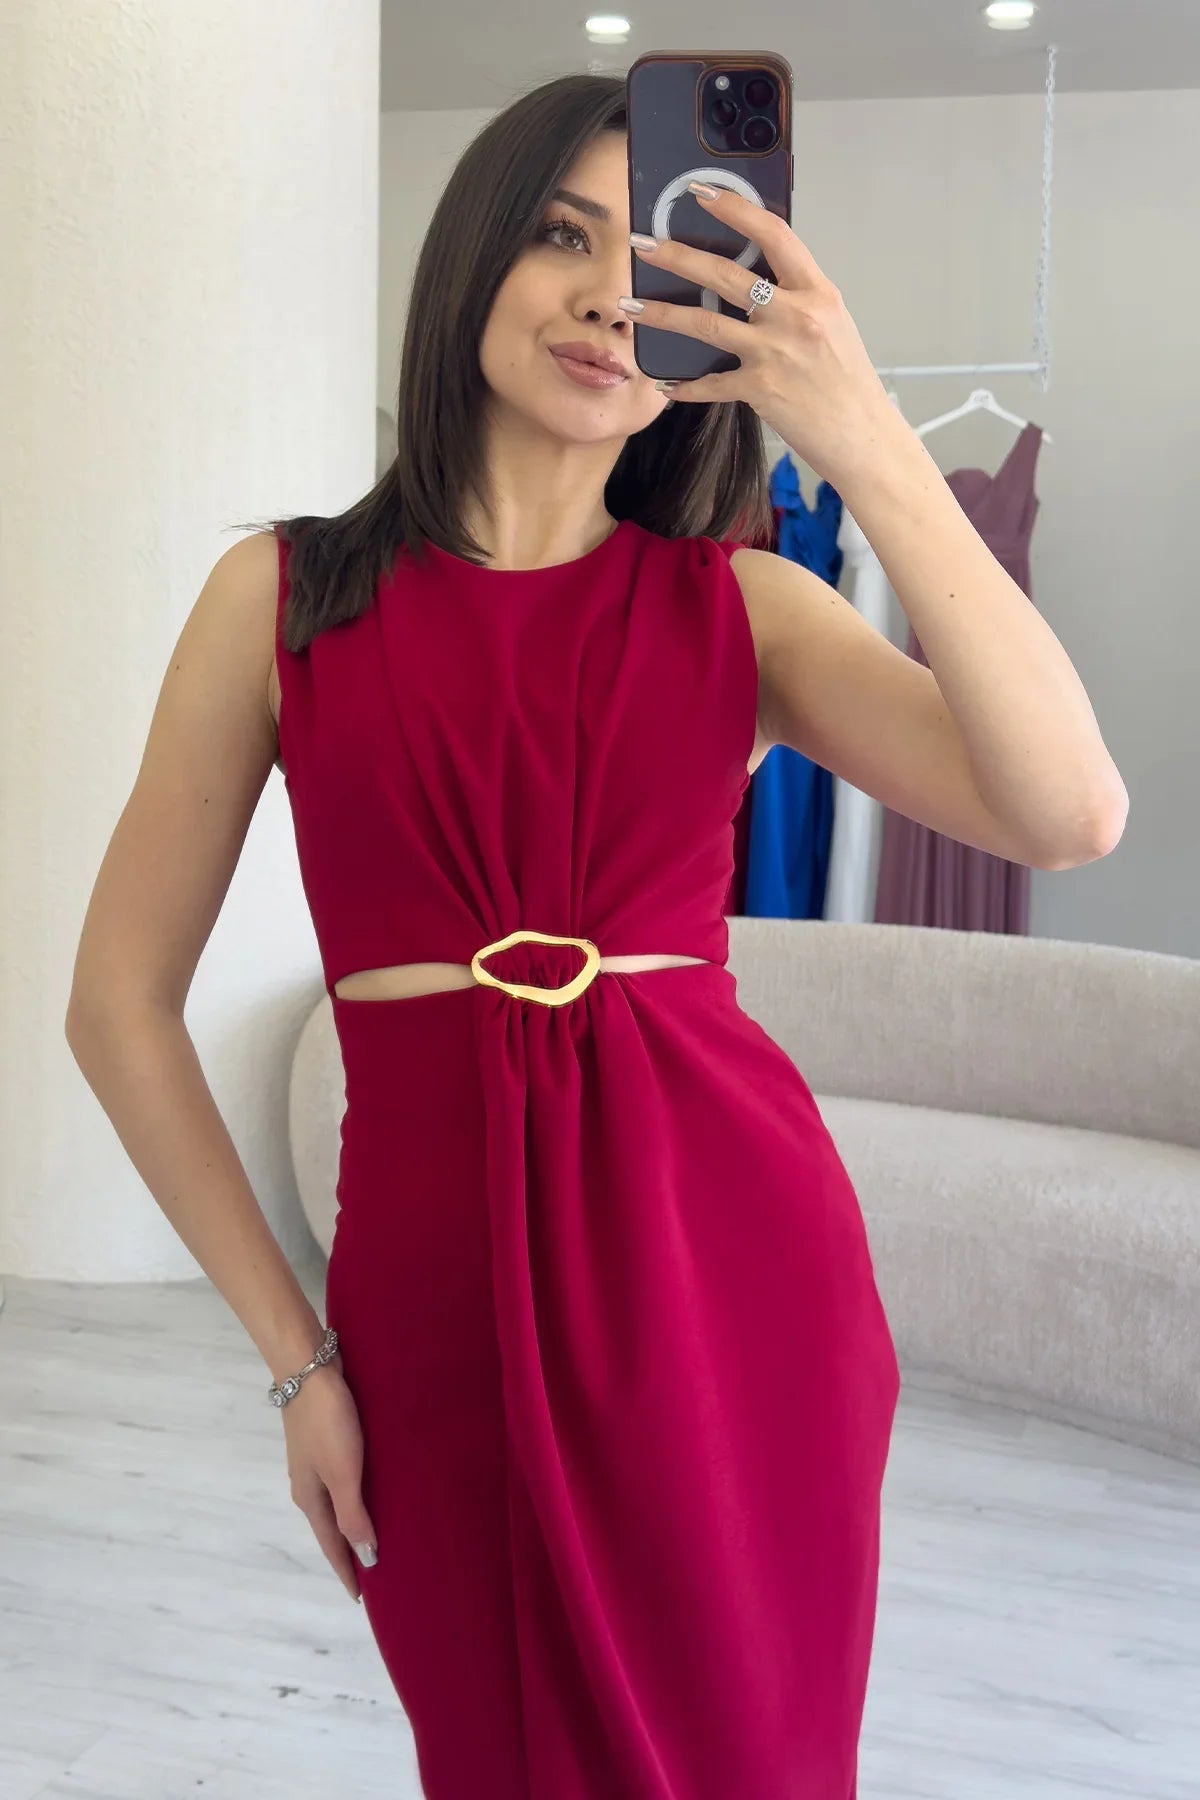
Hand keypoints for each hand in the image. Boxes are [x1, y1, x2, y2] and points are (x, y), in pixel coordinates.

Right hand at [281, 1349, 376, 1602]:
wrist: (308, 1368)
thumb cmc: (327, 1422)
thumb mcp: (342, 1472)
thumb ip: (353, 1515)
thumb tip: (366, 1557)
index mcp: (310, 1498)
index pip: (332, 1545)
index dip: (346, 1570)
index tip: (360, 1597)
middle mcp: (309, 1484)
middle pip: (332, 1526)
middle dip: (349, 1550)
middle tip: (372, 1571)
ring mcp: (315, 1460)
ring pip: (337, 1501)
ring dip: (353, 1520)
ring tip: (376, 1533)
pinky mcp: (326, 1439)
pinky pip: (343, 1478)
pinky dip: (356, 1493)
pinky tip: (372, 1487)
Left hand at [627, 184, 897, 490]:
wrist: (862, 435)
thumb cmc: (847, 380)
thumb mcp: (831, 323)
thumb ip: (795, 296)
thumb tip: (754, 275)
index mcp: (817, 292)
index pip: (773, 234)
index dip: (735, 207)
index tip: (702, 192)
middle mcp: (796, 317)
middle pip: (725, 275)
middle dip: (677, 255)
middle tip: (643, 243)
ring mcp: (775, 353)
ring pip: (705, 325)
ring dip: (662, 313)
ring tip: (630, 305)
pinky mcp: (760, 390)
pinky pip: (710, 384)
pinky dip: (685, 385)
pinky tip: (664, 382)